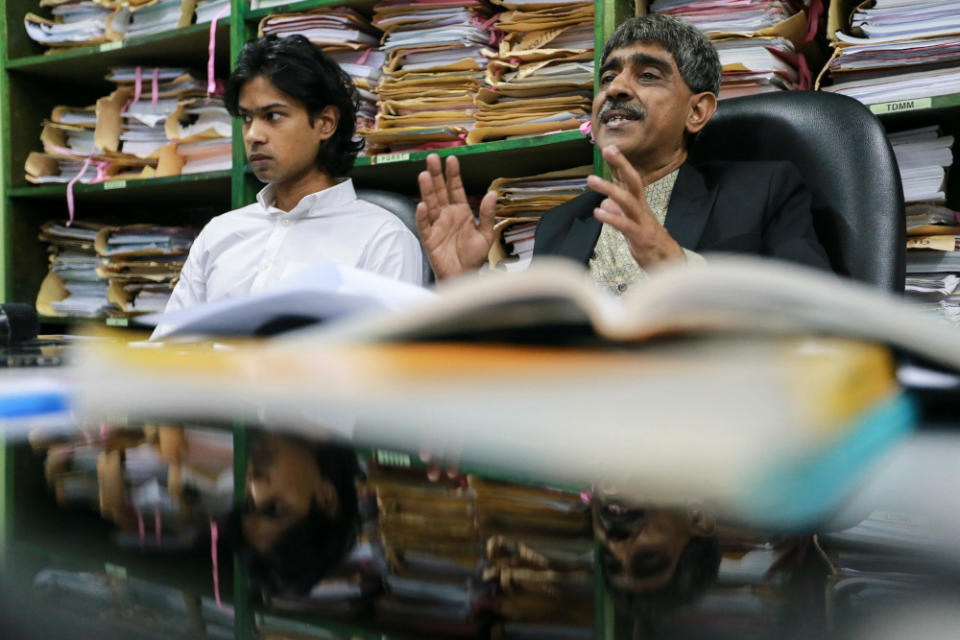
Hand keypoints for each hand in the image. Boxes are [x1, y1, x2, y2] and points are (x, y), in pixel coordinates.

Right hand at [416, 154, 497, 279]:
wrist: (464, 277)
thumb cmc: (473, 257)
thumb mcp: (486, 235)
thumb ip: (487, 214)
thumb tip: (493, 193)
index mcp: (461, 212)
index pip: (456, 189)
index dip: (454, 175)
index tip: (452, 159)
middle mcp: (447, 215)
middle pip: (440, 191)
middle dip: (437, 175)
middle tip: (431, 158)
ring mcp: (437, 226)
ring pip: (430, 204)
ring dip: (427, 190)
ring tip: (424, 175)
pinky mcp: (429, 239)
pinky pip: (424, 226)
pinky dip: (422, 216)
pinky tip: (422, 206)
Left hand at [586, 145, 684, 268]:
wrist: (668, 263)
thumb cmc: (649, 243)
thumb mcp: (630, 227)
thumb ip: (618, 213)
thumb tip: (604, 203)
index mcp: (639, 206)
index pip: (631, 180)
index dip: (621, 164)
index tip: (610, 148)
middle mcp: (642, 210)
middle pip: (634, 182)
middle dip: (621, 165)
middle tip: (608, 150)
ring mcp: (642, 222)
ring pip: (627, 201)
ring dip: (609, 188)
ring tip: (591, 179)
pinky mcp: (641, 237)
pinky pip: (625, 225)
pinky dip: (611, 218)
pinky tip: (598, 211)